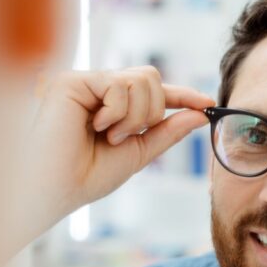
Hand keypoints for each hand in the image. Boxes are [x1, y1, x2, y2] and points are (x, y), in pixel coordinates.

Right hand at [20, 67, 215, 240]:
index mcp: (111, 105)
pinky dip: (117, 113)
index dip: (183, 95)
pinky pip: (119, 85)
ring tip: (108, 134)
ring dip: (134, 116)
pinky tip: (95, 126)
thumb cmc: (89, 175)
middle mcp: (97, 88)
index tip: (208, 103)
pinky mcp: (71, 80)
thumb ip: (167, 131)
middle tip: (124, 136)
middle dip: (151, 112)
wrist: (58, 188)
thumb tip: (199, 114)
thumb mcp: (139, 152)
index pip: (154, 91)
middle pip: (152, 78)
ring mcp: (84, 82)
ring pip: (141, 80)